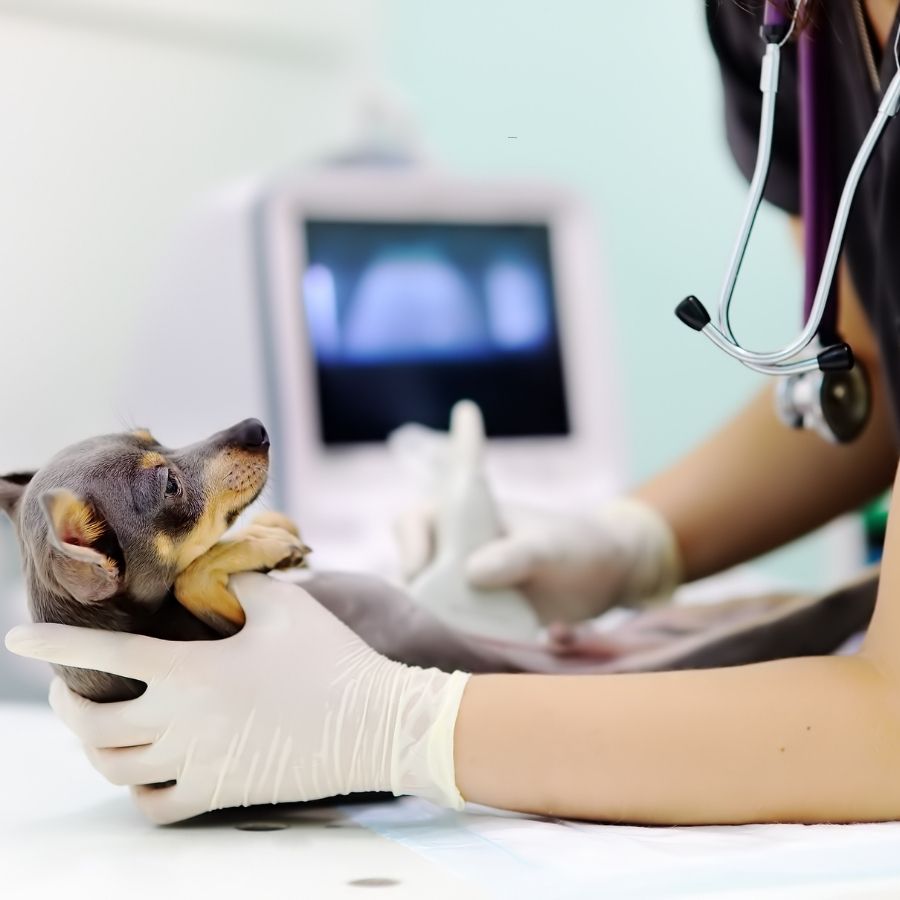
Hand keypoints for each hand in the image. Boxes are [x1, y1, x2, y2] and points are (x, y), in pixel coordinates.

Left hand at [4, 574, 468, 823]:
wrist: (374, 723)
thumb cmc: (330, 657)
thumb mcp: (285, 605)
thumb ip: (239, 582)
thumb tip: (213, 567)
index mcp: (192, 670)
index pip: (103, 655)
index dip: (52, 645)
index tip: (15, 638)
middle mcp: (182, 722)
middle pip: (91, 724)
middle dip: (64, 702)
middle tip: (66, 685)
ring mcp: (198, 764)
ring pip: (112, 768)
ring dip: (92, 746)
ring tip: (98, 724)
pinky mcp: (220, 793)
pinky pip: (153, 806)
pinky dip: (133, 789)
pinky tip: (142, 769)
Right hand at [396, 498, 682, 624]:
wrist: (607, 576)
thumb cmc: (574, 544)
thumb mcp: (550, 545)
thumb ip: (516, 554)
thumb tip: (472, 573)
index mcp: (463, 520)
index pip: (414, 522)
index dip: (410, 545)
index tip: (422, 572)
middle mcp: (453, 556)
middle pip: (413, 577)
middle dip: (420, 602)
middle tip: (443, 623)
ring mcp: (464, 593)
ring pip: (430, 613)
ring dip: (441, 631)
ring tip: (466, 646)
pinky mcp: (478, 626)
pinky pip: (457, 640)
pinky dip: (465, 650)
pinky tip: (489, 659)